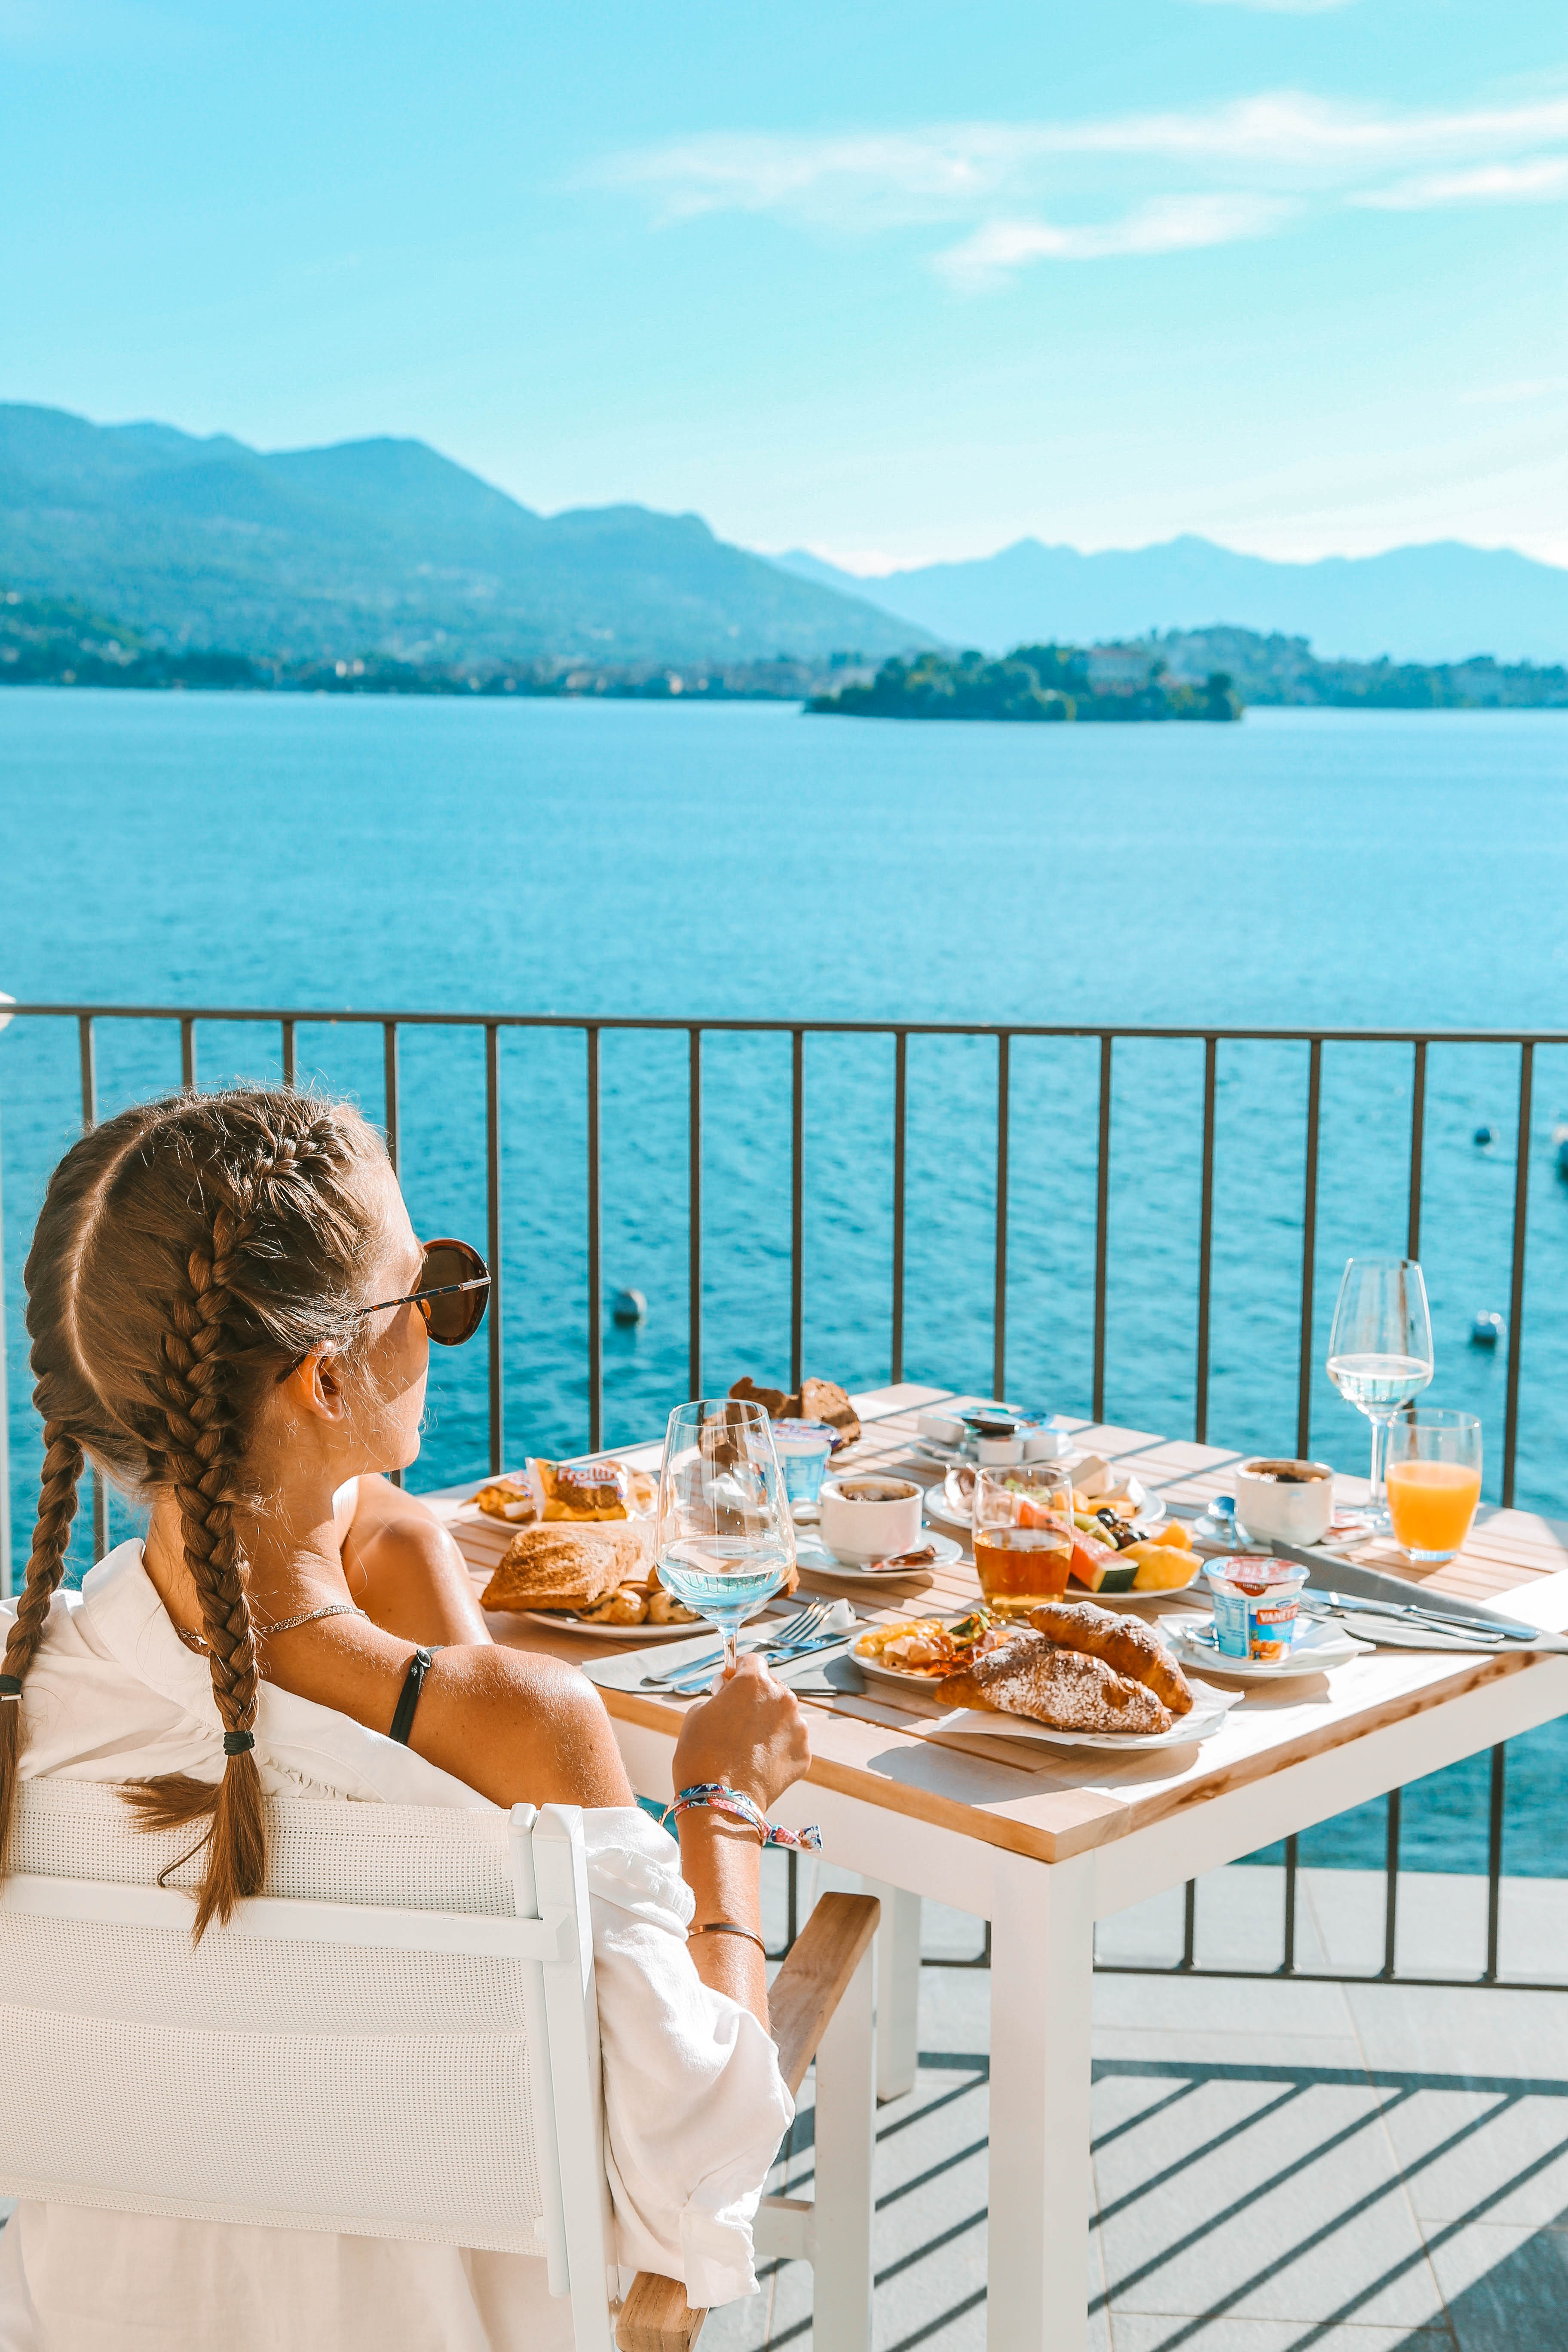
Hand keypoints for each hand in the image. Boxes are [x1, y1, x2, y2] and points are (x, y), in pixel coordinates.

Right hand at [672, 1653, 811, 1812]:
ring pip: (783, 1716)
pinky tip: (758, 1763)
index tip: (731, 1684)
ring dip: (769, 1723)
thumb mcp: (698, 1712)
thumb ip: (719, 1695)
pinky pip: (790, 1742)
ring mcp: (797, 1727)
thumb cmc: (700, 1755)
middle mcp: (782, 1698)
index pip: (752, 1661)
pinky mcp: (803, 1753)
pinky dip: (777, 1748)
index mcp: (754, 1682)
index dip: (739, 1671)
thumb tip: (729, 1693)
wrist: (718, 1802)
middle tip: (736, 1720)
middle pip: (772, 1687)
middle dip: (756, 1698)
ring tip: (746, 1747)